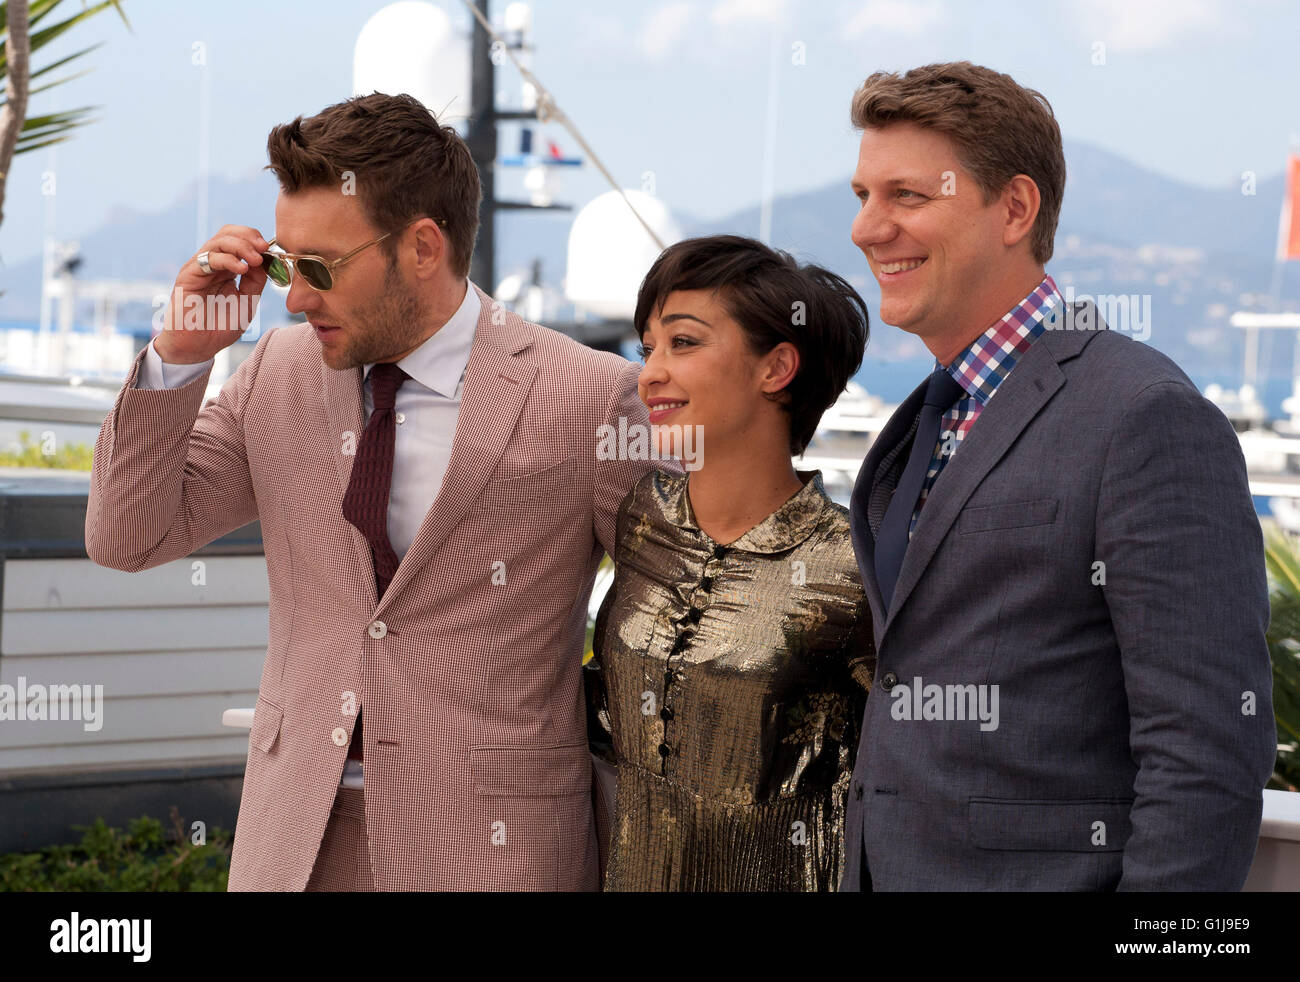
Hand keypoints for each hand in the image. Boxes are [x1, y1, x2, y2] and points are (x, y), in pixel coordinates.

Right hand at [154, 225, 270, 363]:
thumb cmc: (221, 326)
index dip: (255, 239)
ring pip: (218, 241)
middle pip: (227, 233)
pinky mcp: (188, 276)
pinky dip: (227, 260)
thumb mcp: (247, 301)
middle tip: (264, 248)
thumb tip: (267, 260)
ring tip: (256, 259)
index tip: (271, 249)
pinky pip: (207, 259)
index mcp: (226, 267)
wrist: (198, 347)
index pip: (239, 239)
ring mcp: (199, 268)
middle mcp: (211, 263)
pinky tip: (242, 269)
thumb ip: (256, 281)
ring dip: (241, 246)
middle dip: (249, 236)